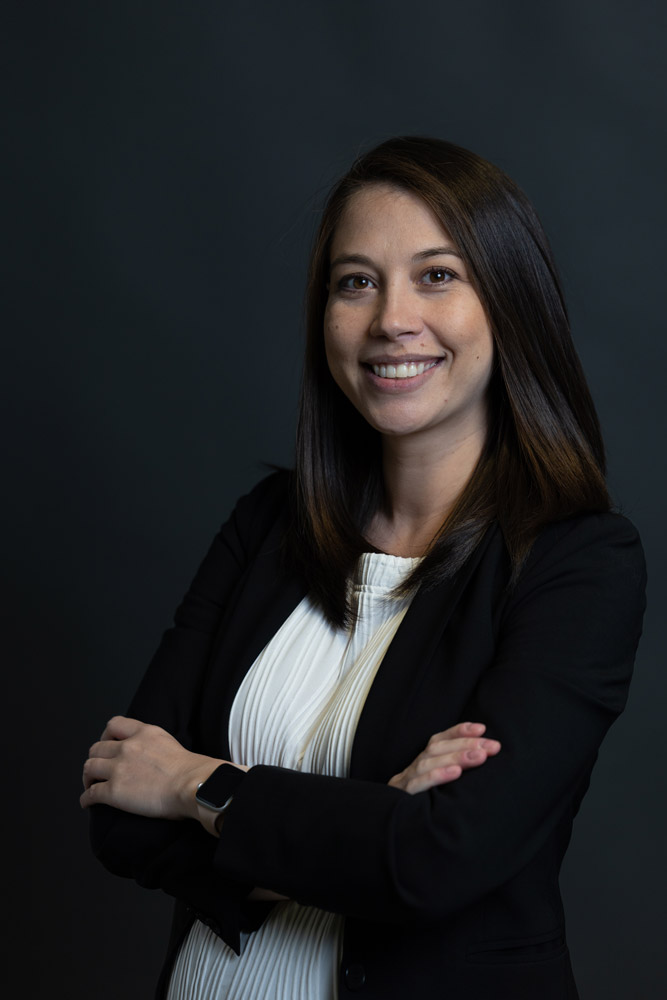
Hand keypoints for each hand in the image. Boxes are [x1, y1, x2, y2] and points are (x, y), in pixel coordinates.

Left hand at [80, 716, 233, 822]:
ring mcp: (118, 769)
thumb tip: (149, 756)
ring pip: (89, 767)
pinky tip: (87, 803)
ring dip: (88, 777)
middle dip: (95, 758)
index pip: (114, 724)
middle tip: (98, 768)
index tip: (107, 745)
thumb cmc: (190, 771)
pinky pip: (91, 793)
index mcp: (144, 733)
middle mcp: (128, 747)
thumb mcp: (169, 743)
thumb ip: (152, 744)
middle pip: (97, 748)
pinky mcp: (113, 792)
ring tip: (90, 784)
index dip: (106, 736)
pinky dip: (86, 799)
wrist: (191, 785)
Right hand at [388, 722, 499, 794]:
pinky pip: (418, 784)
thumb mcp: (439, 785)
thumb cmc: (424, 805)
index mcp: (424, 762)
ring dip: (456, 757)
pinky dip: (437, 776)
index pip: (440, 739)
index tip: (482, 729)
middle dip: (467, 744)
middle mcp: (415, 767)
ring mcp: (406, 781)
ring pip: (428, 762)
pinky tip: (455, 773)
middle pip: (437, 748)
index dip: (460, 732)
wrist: (392, 829)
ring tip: (479, 756)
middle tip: (492, 747)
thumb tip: (485, 759)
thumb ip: (456, 772)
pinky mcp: (403, 797)